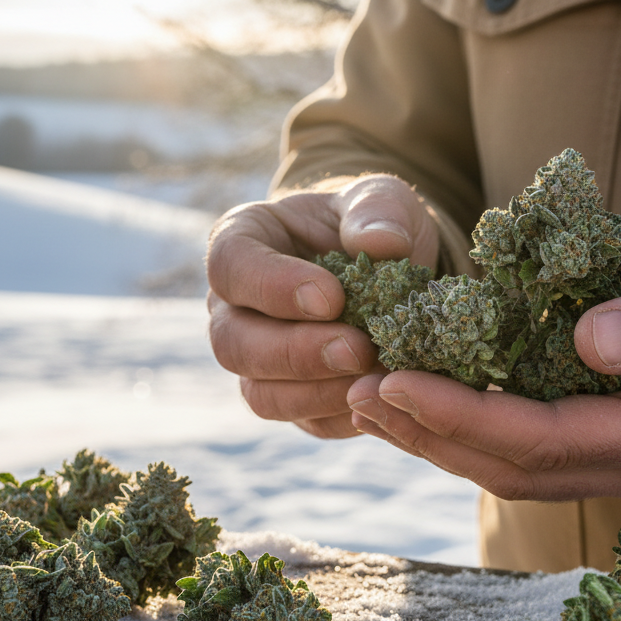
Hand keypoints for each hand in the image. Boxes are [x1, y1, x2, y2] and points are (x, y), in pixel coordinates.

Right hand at [207, 174, 439, 437]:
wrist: (389, 267)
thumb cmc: (370, 223)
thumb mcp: (380, 200)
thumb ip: (378, 210)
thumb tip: (380, 244)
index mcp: (241, 242)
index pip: (231, 267)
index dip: (273, 287)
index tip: (331, 297)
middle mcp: (233, 307)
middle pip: (233, 343)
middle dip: (295, 353)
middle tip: (357, 349)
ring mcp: (256, 358)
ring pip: (259, 394)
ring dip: (317, 393)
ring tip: (374, 379)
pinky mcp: (291, 397)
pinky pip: (304, 420)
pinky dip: (342, 415)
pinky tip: (381, 399)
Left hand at [347, 244, 620, 500]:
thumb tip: (589, 340)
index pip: (543, 439)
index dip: (465, 414)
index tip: (396, 381)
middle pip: (509, 467)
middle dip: (428, 433)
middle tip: (356, 391)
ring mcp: (611, 463)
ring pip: (504, 467)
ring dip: (432, 437)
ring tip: (364, 398)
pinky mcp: (595, 443)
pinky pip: (516, 448)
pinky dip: (459, 426)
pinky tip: (413, 400)